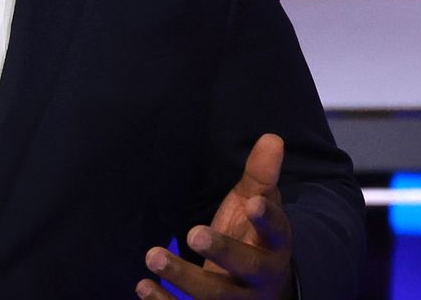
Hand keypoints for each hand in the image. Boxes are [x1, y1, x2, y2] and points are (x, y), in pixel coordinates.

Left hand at [137, 133, 293, 299]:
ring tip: (152, 256)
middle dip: (222, 251)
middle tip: (193, 233)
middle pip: (246, 267)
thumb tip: (271, 137)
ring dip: (183, 278)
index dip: (267, 219)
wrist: (263, 295)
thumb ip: (261, 176)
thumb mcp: (259, 206)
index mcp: (274, 247)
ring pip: (214, 297)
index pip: (277, 232)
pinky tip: (143, 286)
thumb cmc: (253, 240)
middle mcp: (260, 278)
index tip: (252, 202)